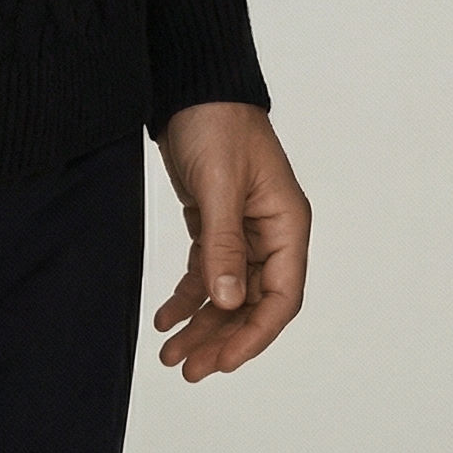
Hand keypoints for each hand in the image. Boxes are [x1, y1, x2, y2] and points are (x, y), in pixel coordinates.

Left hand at [152, 101, 309, 382]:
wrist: (191, 85)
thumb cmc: (216, 121)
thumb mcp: (219, 183)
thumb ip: (224, 244)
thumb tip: (228, 302)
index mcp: (287, 225)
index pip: (281, 298)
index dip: (254, 336)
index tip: (223, 363)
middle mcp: (271, 234)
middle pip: (251, 304)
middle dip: (221, 339)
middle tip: (188, 368)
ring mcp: (243, 231)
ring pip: (226, 294)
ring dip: (201, 325)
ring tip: (171, 354)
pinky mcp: (216, 223)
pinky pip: (206, 272)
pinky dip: (187, 297)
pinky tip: (165, 317)